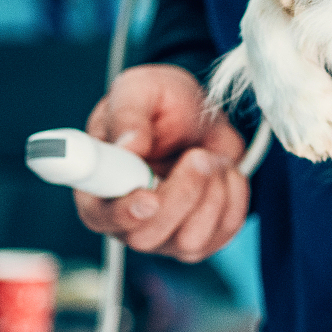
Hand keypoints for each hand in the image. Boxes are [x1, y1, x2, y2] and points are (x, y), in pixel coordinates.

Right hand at [74, 64, 249, 262]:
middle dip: (181, 193)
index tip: (149, 197)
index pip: (98, 216)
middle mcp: (126, 218)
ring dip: (211, 190)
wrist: (202, 117)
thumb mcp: (140, 90)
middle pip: (146, 236)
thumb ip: (129, 114)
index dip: (123, 212)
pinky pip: (224, 231)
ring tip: (207, 156)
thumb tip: (128, 145)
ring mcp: (164, 235)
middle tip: (196, 155)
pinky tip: (221, 171)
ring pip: (189, 240)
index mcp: (98, 185)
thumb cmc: (162, 106)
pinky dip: (233, 194)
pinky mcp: (202, 238)